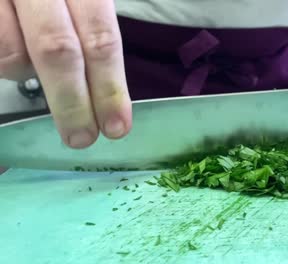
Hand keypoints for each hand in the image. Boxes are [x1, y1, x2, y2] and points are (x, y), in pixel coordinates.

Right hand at [0, 0, 131, 148]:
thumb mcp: (78, 6)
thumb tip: (101, 97)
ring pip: (14, 55)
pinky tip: (12, 41)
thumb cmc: (55, 1)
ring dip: (27, 73)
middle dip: (73, 102)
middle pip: (59, 51)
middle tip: (82, 137)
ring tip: (30, 59)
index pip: (101, 38)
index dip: (109, 87)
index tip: (116, 126)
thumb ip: (88, 37)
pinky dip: (4, 63)